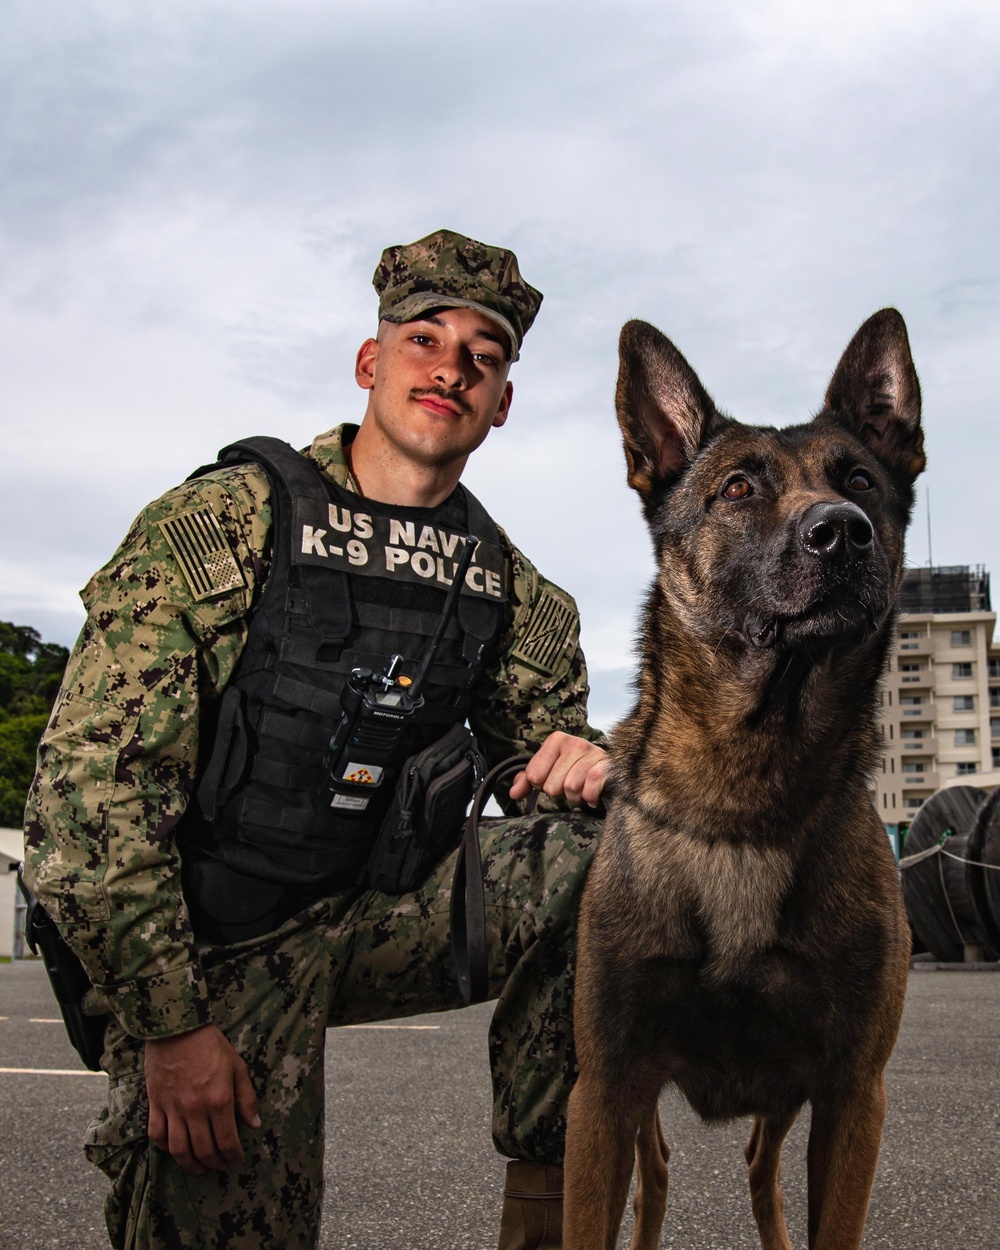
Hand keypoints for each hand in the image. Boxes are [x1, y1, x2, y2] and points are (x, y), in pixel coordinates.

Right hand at [145, 1024, 259, 1173]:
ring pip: (179, 1150)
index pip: (228, 1141)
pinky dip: (165, 1148)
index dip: (234, 1156)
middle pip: (204, 1150)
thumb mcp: (237, 1066)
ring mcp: (173, 1109)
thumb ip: (246, 1097)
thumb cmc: (210, 1044)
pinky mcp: (156, 1104)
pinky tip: (175, 1149)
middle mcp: (195, 1109)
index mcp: (219, 1100)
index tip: (237, 1160)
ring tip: (199, 1167)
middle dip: (215, 1163)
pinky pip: (157, 1135)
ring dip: (190, 1164)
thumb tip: (255, 1124)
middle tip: (221, 1166)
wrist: (177, 1028)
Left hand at [508, 731, 609, 807]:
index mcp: (556, 740)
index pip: (534, 775)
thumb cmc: (572, 769)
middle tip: (569, 785)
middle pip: (552, 786)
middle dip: (559, 792)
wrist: (607, 768)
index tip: (553, 778)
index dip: (541, 784)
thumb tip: (514, 793)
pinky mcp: (607, 768)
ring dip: (575, 797)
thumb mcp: (547, 771)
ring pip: (570, 789)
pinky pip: (589, 791)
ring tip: (580, 789)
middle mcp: (575, 743)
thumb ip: (526, 781)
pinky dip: (589, 799)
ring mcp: (593, 754)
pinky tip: (591, 795)